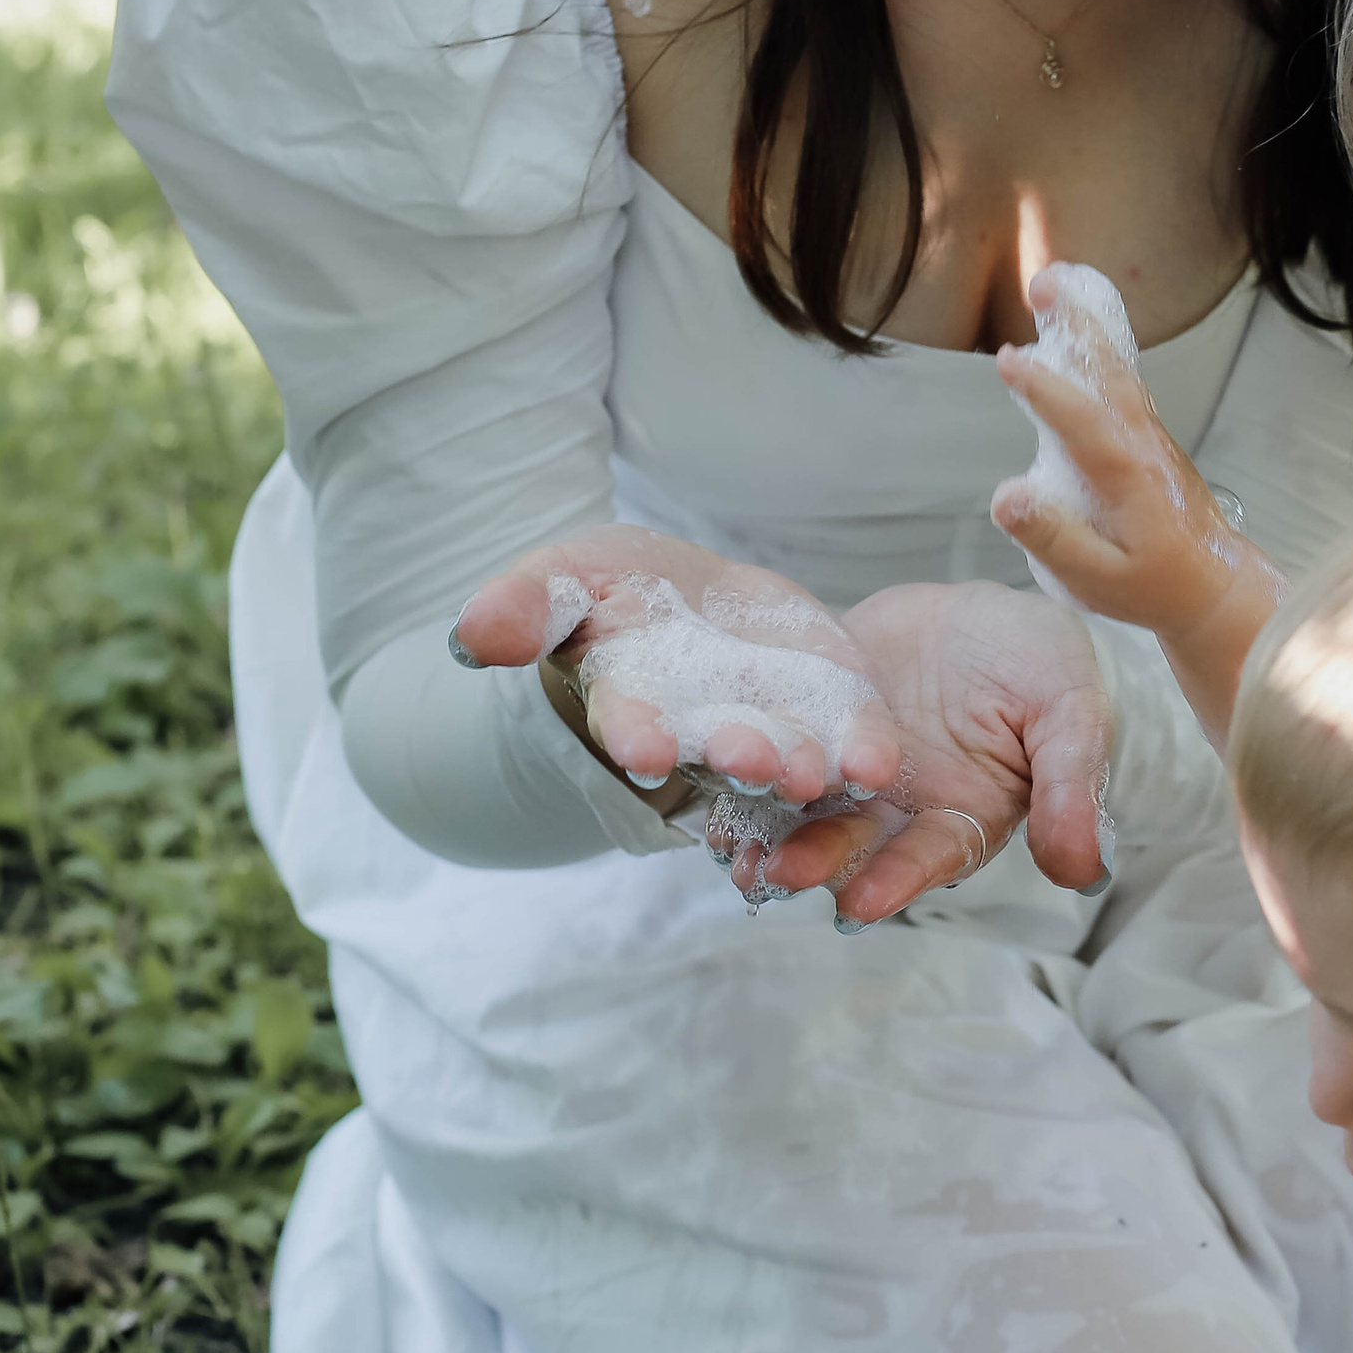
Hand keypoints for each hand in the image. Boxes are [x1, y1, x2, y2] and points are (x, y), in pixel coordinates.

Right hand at [451, 523, 901, 808]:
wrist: (693, 604)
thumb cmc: (619, 594)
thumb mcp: (566, 579)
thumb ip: (527, 606)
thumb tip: (471, 634)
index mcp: (633, 706)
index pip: (631, 723)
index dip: (635, 733)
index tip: (643, 745)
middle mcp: (702, 736)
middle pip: (718, 751)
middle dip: (734, 756)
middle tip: (751, 758)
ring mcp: (772, 734)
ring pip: (789, 762)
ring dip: (803, 771)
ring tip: (816, 773)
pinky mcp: (831, 718)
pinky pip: (851, 743)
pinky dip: (865, 754)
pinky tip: (881, 764)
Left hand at [753, 579, 1115, 915]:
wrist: (982, 604)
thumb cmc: (1042, 660)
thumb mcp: (1073, 710)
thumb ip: (1071, 785)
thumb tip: (1081, 868)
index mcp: (965, 813)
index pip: (932, 855)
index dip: (899, 878)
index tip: (861, 901)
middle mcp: (900, 806)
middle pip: (856, 843)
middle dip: (817, 859)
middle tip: (775, 872)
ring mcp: (851, 767)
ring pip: (806, 808)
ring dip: (769, 830)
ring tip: (730, 845)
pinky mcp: (811, 721)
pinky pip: (777, 745)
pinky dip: (742, 767)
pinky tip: (706, 774)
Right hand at [992, 266, 1285, 750]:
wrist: (1216, 589)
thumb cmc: (1155, 589)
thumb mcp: (1098, 579)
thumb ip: (1054, 539)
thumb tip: (1007, 497)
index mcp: (1129, 475)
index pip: (1082, 420)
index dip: (1045, 388)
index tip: (1009, 360)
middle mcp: (1143, 444)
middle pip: (1109, 373)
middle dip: (1075, 324)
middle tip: (1042, 283)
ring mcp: (1151, 437)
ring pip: (1118, 370)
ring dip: (1085, 327)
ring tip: (1052, 289)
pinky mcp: (1150, 441)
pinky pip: (1122, 383)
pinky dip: (1099, 350)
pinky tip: (1078, 334)